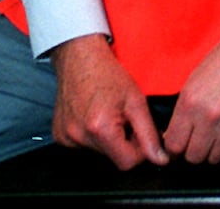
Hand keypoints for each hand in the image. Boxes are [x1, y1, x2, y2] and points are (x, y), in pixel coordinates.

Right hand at [50, 33, 167, 167]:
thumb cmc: (108, 73)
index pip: (128, 163)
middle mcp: (79, 137)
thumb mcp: (136, 101)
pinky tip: (93, 115)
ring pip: (99, 153)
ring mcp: (66, 138)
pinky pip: (82, 146)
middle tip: (123, 118)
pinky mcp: (59, 136)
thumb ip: (149, 134)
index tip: (140, 132)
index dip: (139, 150)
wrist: (79, 56)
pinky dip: (91, 136)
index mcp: (101, 129)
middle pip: (112, 158)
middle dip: (123, 143)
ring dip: (108, 139)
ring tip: (107, 114)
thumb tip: (160, 160)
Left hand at [163, 22, 219, 163]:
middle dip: (193, 149)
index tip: (179, 143)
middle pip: (194, 157)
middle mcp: (210, 118)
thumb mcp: (195, 78)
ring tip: (216, 134)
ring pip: (215, 158)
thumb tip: (174, 134)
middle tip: (197, 138)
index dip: (175, 146)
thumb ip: (184, 109)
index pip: (174, 145)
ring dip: (213, 149)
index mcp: (191, 102)